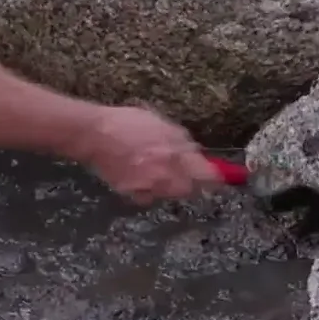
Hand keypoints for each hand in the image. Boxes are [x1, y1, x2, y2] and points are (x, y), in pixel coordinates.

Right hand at [74, 105, 221, 204]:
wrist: (92, 135)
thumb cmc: (128, 123)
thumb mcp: (163, 125)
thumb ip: (183, 142)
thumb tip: (199, 154)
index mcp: (175, 156)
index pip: (207, 176)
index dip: (218, 178)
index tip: (225, 178)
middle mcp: (164, 177)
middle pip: (190, 189)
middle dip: (192, 182)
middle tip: (187, 170)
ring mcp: (148, 188)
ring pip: (170, 193)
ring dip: (172, 185)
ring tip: (159, 168)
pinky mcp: (132, 194)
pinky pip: (150, 196)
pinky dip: (151, 189)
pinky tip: (142, 175)